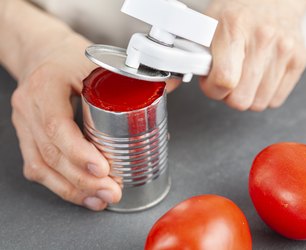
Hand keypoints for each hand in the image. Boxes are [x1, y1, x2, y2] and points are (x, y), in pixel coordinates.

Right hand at [11, 33, 121, 210]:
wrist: (42, 53)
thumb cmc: (69, 57)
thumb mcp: (98, 60)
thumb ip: (134, 75)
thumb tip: (171, 84)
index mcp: (46, 85)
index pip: (58, 125)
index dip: (79, 152)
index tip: (103, 169)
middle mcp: (30, 108)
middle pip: (51, 153)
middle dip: (83, 180)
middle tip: (112, 191)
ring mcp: (25, 125)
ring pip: (42, 166)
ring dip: (73, 189)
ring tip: (101, 200)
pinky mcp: (28, 137)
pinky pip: (37, 167)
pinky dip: (60, 186)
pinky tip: (83, 195)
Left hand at [201, 0, 305, 110]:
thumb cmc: (239, 12)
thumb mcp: (209, 24)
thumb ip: (198, 54)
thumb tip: (188, 81)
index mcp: (234, 27)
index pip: (224, 79)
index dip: (212, 89)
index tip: (211, 82)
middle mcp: (263, 38)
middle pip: (241, 99)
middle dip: (228, 95)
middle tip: (228, 79)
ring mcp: (284, 50)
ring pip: (258, 103)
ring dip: (247, 95)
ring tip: (243, 75)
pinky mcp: (299, 61)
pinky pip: (275, 100)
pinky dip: (263, 95)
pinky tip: (259, 77)